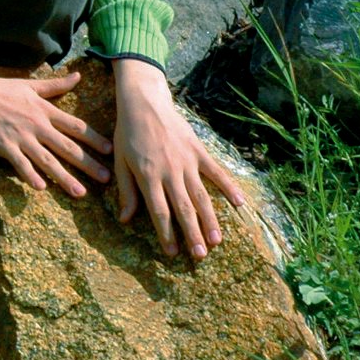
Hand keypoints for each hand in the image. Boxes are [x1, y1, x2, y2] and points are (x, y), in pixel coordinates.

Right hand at [0, 69, 113, 196]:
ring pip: (47, 160)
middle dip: (88, 164)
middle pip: (67, 147)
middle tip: (106, 178)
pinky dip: (30, 175)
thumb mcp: (29, 84)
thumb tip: (78, 77)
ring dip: (65, 177)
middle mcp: (37, 125)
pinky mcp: (4, 145)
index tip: (110, 150)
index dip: (94, 139)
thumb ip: (56, 85)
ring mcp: (21, 136)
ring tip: (80, 193)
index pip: (75, 126)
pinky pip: (20, 164)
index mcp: (44, 110)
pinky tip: (41, 188)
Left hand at [112, 58, 245, 260]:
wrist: (143, 103)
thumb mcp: (120, 163)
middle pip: (183, 208)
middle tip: (200, 256)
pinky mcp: (198, 151)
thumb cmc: (127, 135)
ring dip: (209, 219)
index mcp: (148, 176)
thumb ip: (126, 191)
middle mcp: (169, 171)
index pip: (159, 211)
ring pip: (201, 195)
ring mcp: (186, 161)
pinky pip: (216, 172)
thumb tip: (125, 220)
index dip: (166, 233)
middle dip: (192, 234)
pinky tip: (239, 204)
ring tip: (216, 241)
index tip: (173, 253)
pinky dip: (229, 187)